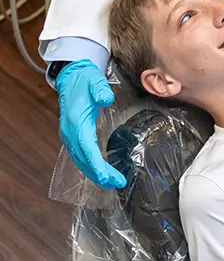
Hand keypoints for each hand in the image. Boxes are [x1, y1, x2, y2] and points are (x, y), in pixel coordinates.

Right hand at [56, 59, 126, 188]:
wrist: (72, 77)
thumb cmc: (85, 80)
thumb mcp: (95, 81)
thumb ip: (101, 90)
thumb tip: (106, 98)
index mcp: (76, 122)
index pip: (86, 148)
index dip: (97, 165)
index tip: (108, 176)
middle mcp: (70, 132)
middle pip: (84, 159)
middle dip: (100, 174)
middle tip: (117, 183)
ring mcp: (69, 135)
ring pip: (81, 160)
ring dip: (95, 173)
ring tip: (112, 183)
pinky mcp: (73, 136)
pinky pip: (81, 156)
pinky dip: (90, 166)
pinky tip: (101, 172)